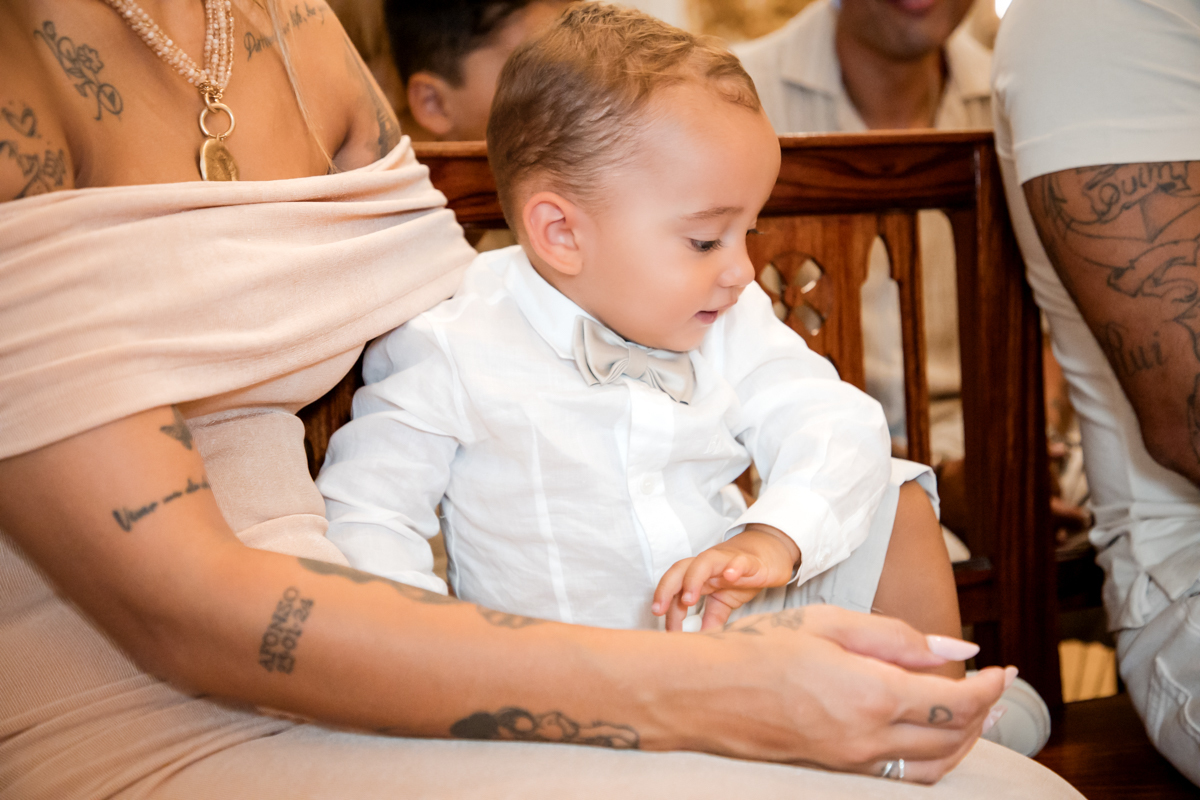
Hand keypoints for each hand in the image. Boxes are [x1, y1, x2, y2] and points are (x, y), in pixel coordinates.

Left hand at [652, 524, 798, 630]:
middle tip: (659, 610)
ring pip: (704, 561)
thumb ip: (710, 619)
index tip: (667, 631)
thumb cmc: (741, 577)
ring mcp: (726, 561)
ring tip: (688, 599)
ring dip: (693, 579)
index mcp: (698, 576)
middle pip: (680, 569)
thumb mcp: (722, 602)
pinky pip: (739, 561)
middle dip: (666, 588)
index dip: (668, 608)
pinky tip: (730, 576)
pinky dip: (733, 567)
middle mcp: (707, 566)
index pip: (675, 589)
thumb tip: (699, 642)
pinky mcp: (749, 561)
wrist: (769, 556)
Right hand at [699, 605, 1008, 783]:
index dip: (991, 688)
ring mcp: (851, 760)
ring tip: (968, 712)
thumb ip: (899, 638)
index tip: (1005, 669)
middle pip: (954, 740)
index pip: (957, 703)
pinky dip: (929, 757)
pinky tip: (925, 733)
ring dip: (963, 742)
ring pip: (932, 767)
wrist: (703, 691)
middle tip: (993, 685)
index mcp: (872, 694)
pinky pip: (901, 775)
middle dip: (984, 713)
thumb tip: (958, 647)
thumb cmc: (760, 647)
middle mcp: (867, 737)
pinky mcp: (836, 769)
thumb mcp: (830, 623)